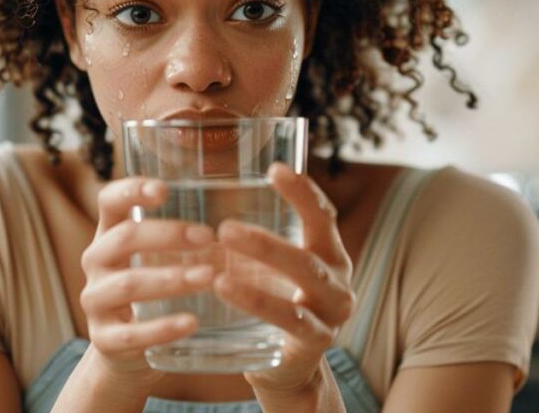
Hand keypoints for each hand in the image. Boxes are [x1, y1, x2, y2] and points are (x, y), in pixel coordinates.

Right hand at [79, 176, 216, 386]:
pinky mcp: (103, 338)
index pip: (110, 200)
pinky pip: (131, 333)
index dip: (132, 190)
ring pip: (129, 284)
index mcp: (109, 233)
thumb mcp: (154, 257)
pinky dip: (162, 328)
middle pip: (125, 238)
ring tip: (208, 277)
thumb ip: (180, 237)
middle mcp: (96, 261)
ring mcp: (95, 300)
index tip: (164, 190)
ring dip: (171, 278)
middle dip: (168, 235)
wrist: (125, 349)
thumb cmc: (150, 291)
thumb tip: (238, 222)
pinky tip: (191, 322)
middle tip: (208, 237)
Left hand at [213, 162, 355, 392]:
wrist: (289, 369)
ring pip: (303, 281)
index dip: (303, 192)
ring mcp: (332, 313)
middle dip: (267, 240)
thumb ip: (253, 240)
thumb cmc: (275, 305)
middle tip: (224, 228)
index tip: (274, 169)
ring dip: (263, 268)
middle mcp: (338, 280)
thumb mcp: (272, 270)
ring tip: (220, 267)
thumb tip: (200, 197)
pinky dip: (258, 302)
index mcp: (329, 254)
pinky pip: (290, 318)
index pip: (323, 216)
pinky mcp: (317, 341)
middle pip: (309, 252)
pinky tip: (225, 289)